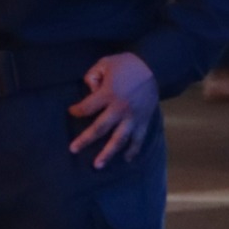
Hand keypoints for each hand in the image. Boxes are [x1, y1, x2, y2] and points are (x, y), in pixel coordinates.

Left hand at [67, 52, 159, 167]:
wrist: (156, 66)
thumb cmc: (128, 64)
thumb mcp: (106, 63)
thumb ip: (93, 76)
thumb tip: (90, 91)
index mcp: (109, 94)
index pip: (87, 107)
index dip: (77, 110)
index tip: (72, 111)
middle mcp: (119, 108)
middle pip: (99, 129)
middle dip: (85, 139)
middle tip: (73, 149)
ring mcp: (133, 117)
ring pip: (119, 139)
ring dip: (107, 153)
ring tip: (97, 165)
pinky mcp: (144, 120)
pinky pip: (138, 139)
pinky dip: (133, 150)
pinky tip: (127, 159)